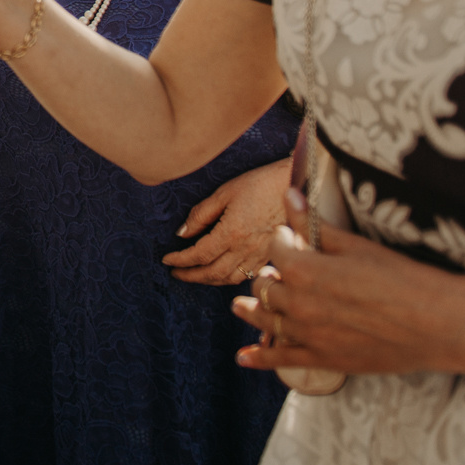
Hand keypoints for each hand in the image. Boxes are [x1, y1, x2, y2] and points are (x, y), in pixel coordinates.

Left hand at [162, 158, 288, 284]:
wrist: (297, 185)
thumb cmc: (260, 184)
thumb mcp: (225, 192)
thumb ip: (202, 214)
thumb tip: (182, 233)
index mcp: (231, 233)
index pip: (199, 255)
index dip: (180, 260)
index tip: (166, 260)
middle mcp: (246, 250)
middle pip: (213, 273)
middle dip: (191, 276)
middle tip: (176, 273)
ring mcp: (260, 256)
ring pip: (230, 279)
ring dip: (209, 281)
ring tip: (195, 276)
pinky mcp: (270, 256)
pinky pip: (247, 276)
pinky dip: (229, 279)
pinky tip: (222, 274)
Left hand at [232, 189, 464, 376]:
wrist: (440, 324)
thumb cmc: (404, 279)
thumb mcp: (357, 246)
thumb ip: (315, 226)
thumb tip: (288, 195)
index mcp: (304, 268)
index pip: (277, 248)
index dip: (283, 240)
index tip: (289, 238)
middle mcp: (298, 302)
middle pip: (266, 284)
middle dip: (269, 274)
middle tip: (278, 271)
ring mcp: (308, 334)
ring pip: (266, 320)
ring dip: (251, 310)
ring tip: (240, 306)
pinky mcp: (323, 359)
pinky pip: (281, 360)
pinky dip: (260, 358)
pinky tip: (245, 358)